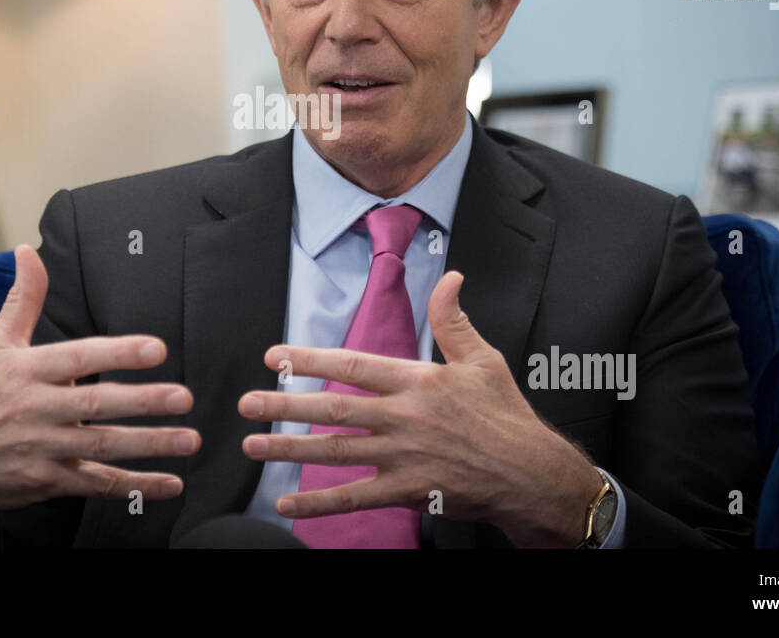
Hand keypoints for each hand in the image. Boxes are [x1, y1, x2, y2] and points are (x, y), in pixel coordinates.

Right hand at [0, 244, 200, 541]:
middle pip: (96, 405)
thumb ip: (22, 300)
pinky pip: (98, 485)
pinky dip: (135, 486)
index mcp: (27, 371)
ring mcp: (43, 449)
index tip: (157, 348)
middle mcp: (36, 410)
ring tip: (189, 440)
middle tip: (184, 396)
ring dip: (150, 445)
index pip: (78, 357)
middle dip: (143, 401)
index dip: (118, 352)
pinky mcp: (48, 482)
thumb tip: (26, 251)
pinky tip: (170, 484)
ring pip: (103, 447)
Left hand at [238, 270, 602, 546]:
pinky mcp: (408, 491)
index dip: (311, 359)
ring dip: (289, 449)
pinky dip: (318, 503)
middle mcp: (404, 417)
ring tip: (251, 445)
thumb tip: (450, 276)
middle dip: (285, 405)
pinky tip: (286, 502)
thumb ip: (454, 320)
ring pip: (336, 452)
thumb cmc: (506, 414)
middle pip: (334, 409)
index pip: (353, 365)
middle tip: (246, 403)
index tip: (275, 356)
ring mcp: (403, 456)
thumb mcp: (483, 359)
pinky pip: (355, 498)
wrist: (532, 473)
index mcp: (417, 381)